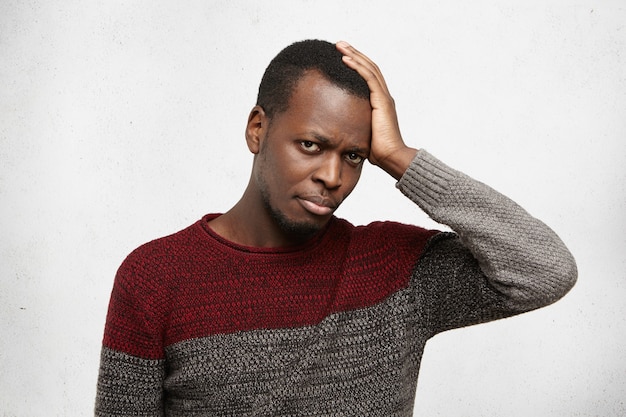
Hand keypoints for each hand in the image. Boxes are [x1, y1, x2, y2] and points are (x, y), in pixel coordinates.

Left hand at [336, 41, 416, 179]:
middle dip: (354, 54)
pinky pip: (369, 78)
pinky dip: (357, 67)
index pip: (369, 77)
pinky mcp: (382, 101)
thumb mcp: (362, 133)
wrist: (391, 157)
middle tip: (340, 44)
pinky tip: (346, 59)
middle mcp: (384, 96)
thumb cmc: (377, 151)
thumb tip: (339, 128)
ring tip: (340, 46)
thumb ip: (354, 125)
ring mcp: (384, 98)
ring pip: (369, 69)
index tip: (343, 56)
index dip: (357, 64)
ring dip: (354, 55)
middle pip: (369, 67)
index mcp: (380, 102)